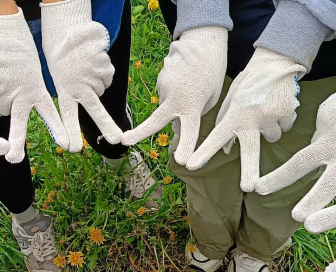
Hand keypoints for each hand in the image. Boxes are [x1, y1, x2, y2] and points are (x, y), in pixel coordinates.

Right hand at [0, 8, 69, 162]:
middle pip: (18, 123)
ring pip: (0, 110)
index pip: (50, 113)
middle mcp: (21, 95)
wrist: (4, 36)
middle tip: (14, 159)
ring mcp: (4, 92)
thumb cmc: (22, 59)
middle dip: (16, 142)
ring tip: (7, 83)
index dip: (58, 129)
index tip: (67, 144)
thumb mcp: (32, 78)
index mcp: (37, 91)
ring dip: (2, 102)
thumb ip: (24, 99)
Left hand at [42, 0, 121, 149]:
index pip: (67, 115)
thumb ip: (74, 98)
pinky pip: (108, 75)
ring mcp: (92, 76)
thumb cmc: (63, 62)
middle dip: (106, 125)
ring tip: (85, 69)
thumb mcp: (61, 82)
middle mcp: (79, 86)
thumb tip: (94, 106)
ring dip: (98, 82)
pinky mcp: (103, 66)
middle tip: (116, 139)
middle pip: (95, 110)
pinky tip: (93, 62)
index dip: (70, 132)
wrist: (68, 33)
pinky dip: (103, 70)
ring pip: (103, 88)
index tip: (73, 148)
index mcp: (65, 91)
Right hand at [121, 26, 227, 164]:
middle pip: (156, 121)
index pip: (190, 131)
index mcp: (193, 106)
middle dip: (140, 133)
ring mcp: (165, 88)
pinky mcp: (160, 80)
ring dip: (174, 103)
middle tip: (124, 141)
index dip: (186, 147)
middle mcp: (176, 98)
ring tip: (189, 87)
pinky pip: (165, 94)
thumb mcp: (210, 97)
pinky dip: (173, 91)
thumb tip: (174, 128)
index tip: (182, 162)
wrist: (203, 44)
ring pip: (166, 106)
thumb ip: (194, 115)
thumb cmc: (211, 74)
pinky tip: (183, 79)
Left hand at [186, 49, 305, 190]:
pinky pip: (285, 127)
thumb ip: (226, 125)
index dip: (203, 152)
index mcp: (233, 115)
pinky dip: (282, 121)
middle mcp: (251, 118)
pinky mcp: (287, 113)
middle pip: (250, 152)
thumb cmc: (248, 85)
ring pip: (273, 138)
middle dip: (249, 171)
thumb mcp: (231, 102)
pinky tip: (277, 106)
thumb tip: (226, 152)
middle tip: (249, 188)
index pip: (215, 137)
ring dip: (270, 130)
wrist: (275, 62)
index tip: (191, 165)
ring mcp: (271, 116)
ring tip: (266, 110)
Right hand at [254, 54, 335, 221]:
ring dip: (329, 147)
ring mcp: (324, 123)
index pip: (329, 184)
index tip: (299, 218)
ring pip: (319, 145)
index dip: (313, 202)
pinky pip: (325, 128)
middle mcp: (332, 140)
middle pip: (298, 163)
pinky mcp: (323, 110)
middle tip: (258, 189)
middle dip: (277, 178)